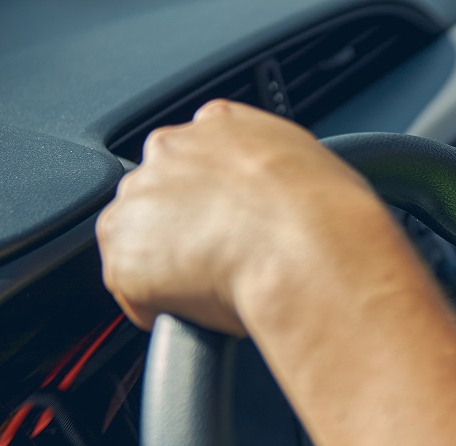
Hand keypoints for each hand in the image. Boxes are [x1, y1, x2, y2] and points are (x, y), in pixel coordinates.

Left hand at [97, 100, 387, 335]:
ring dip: (168, 267)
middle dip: (185, 230)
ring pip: (141, 239)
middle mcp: (171, 151)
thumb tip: (290, 207)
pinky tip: (202, 312)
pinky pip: (133, 290)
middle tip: (229, 264)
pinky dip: (159, 307)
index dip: (217, 198)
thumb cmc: (332, 217)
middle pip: (161, 195)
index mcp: (221, 125)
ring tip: (218, 291)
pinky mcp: (123, 254)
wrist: (311, 252)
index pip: (201, 157)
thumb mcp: (320, 171)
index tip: (237, 225)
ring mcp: (139, 201)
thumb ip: (283, 175)